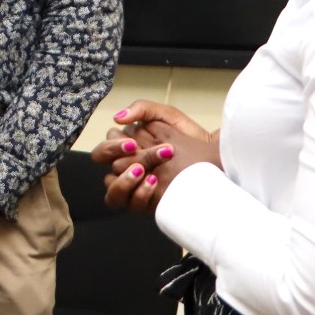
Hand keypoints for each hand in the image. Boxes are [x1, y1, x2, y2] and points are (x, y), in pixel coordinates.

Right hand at [91, 100, 218, 215]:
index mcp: (126, 147)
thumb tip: (117, 117)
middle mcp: (125, 168)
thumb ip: (142, 109)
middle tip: (135, 151)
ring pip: (112, 190)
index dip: (114, 145)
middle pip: (103, 166)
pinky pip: (130, 204)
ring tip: (143, 171)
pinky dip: (139, 193)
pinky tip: (154, 182)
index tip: (132, 142)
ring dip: (124, 179)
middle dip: (115, 156)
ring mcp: (133, 188)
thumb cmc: (189, 137)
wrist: (212, 157)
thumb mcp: (167, 116)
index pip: (105, 147)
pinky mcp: (146, 204)